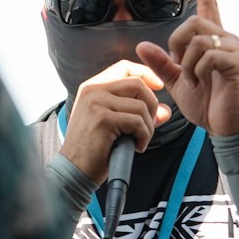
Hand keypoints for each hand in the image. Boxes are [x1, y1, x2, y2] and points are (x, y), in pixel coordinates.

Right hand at [61, 60, 170, 183]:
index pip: (124, 67)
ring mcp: (97, 103)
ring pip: (141, 105)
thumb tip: (165, 111)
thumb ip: (138, 113)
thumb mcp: (115, 124)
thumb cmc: (93, 149)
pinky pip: (138, 122)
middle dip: (151, 105)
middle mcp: (93, 90)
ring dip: (148, 126)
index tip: (159, 86)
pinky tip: (135, 147)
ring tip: (139, 140)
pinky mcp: (103, 119)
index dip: (146, 74)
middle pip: (137, 83)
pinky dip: (143, 136)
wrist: (74, 171)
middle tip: (146, 126)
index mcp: (92, 87)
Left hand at [135, 0, 238, 136]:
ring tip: (193, 81)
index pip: (210, 6)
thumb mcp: (177, 82)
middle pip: (194, 22)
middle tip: (179, 66)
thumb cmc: (207, 104)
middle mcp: (227, 39)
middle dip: (177, 43)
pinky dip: (197, 71)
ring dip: (187, 63)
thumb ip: (162, 63)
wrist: (224, 128)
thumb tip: (141, 45)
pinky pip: (208, 56)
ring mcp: (235, 50)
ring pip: (199, 39)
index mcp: (213, 40)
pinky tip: (202, 83)